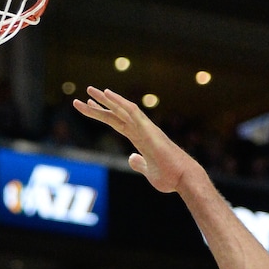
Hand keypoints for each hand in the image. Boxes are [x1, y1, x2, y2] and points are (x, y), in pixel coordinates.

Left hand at [73, 87, 197, 193]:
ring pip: (122, 109)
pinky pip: (131, 111)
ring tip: (90, 90)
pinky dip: (119, 102)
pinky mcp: (148, 130)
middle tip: (86, 92)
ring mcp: (145, 128)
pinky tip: (107, 94)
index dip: (102, 114)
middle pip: (116, 113)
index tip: (88, 106)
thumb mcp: (147, 171)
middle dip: (99, 104)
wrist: (183, 179)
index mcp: (139, 137)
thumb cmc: (168, 176)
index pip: (116, 122)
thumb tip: (131, 158)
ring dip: (106, 99)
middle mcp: (141, 129)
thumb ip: (139, 163)